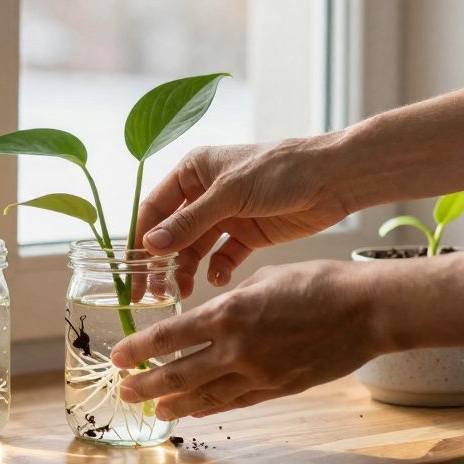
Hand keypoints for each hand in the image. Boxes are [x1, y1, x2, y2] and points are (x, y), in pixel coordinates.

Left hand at [111, 260, 384, 418]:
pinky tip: (197, 410)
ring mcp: (259, 374)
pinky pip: (236, 402)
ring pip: (205, 395)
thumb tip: (211, 317)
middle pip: (178, 374)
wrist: (367, 310)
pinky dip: (213, 406)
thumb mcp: (262, 280)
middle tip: (125, 392)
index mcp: (227, 314)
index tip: (117, 358)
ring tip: (156, 409)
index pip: (167, 338)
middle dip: (146, 385)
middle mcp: (237, 349)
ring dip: (176, 403)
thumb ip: (230, 302)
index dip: (137, 351)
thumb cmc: (318, 283)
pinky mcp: (279, 388)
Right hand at [135, 139, 353, 296]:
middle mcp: (204, 193)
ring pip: (195, 248)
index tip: (130, 271)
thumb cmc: (280, 170)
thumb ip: (189, 222)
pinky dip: (218, 269)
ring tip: (183, 291)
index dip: (140, 239)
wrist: (333, 178)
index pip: (154, 209)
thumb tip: (150, 245)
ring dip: (187, 269)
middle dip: (162, 262)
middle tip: (155, 292)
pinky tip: (220, 278)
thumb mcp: (229, 194)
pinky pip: (223, 256)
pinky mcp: (248, 234)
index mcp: (192, 172)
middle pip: (172, 233)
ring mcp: (226, 215)